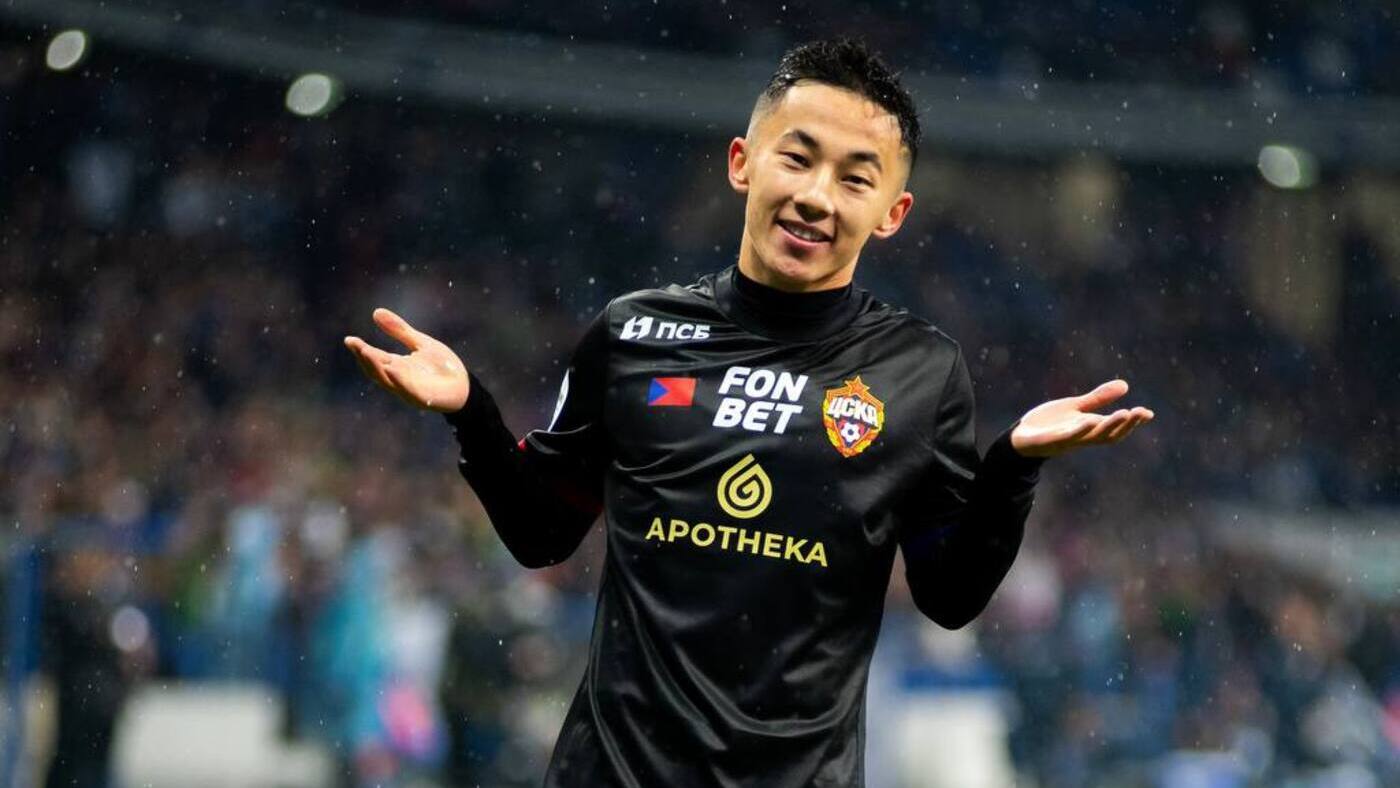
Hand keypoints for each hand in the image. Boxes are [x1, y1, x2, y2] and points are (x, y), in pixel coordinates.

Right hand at [343, 308, 469, 411]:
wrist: (465, 386)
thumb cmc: (442, 366)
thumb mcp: (420, 343)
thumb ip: (399, 330)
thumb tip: (376, 311)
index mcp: (396, 365)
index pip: (375, 357)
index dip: (361, 349)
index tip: (350, 339)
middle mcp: (398, 378)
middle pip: (376, 369)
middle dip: (365, 357)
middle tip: (355, 344)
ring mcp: (409, 390)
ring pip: (388, 380)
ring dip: (377, 367)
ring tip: (367, 352)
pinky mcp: (423, 398)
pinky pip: (408, 390)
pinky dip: (400, 380)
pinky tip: (393, 368)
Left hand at [1010, 379, 1153, 457]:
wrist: (1020, 438)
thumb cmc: (1050, 424)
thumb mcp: (1076, 407)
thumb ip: (1098, 399)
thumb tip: (1125, 385)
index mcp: (1090, 428)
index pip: (1116, 428)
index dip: (1133, 422)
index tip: (1149, 413)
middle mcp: (1082, 436)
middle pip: (1109, 434)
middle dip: (1126, 424)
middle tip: (1140, 413)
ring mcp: (1066, 440)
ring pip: (1092, 436)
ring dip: (1108, 426)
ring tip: (1123, 413)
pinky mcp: (1049, 441)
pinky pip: (1066, 437)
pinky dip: (1078, 431)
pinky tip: (1087, 421)